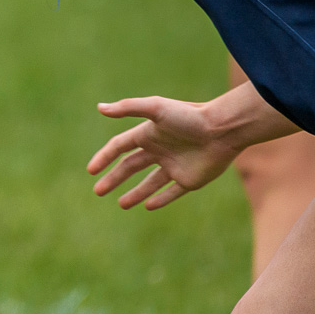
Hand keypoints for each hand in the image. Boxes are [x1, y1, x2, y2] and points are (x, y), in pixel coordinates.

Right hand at [87, 95, 240, 210]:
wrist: (223, 129)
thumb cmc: (188, 116)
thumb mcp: (155, 108)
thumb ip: (128, 107)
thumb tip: (100, 107)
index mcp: (147, 134)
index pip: (119, 147)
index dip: (104, 157)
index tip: (91, 170)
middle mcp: (158, 150)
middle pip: (130, 167)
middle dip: (113, 179)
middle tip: (98, 191)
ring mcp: (173, 166)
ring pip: (149, 183)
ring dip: (134, 193)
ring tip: (121, 205)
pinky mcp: (189, 180)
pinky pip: (172, 193)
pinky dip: (160, 199)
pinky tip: (148, 206)